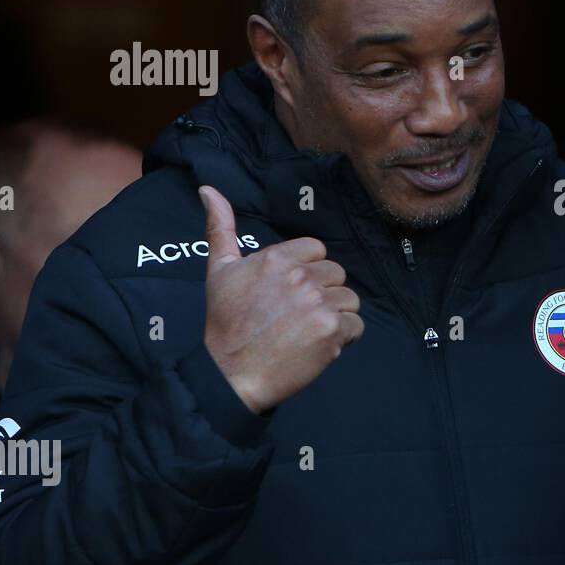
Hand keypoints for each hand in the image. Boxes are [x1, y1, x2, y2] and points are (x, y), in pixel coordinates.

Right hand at [198, 185, 363, 413]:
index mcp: (277, 258)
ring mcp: (318, 304)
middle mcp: (300, 277)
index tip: (290, 292)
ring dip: (335, 315)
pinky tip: (318, 344)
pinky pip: (356, 325)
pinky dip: (344, 337)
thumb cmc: (225, 324)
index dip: (308, 271)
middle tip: (296, 315)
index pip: (317, 251)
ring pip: (349, 299)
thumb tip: (208, 189)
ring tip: (307, 330)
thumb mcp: (219, 270)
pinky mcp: (332, 331)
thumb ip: (221, 228)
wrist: (231, 374)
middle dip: (322, 293)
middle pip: (336, 274)